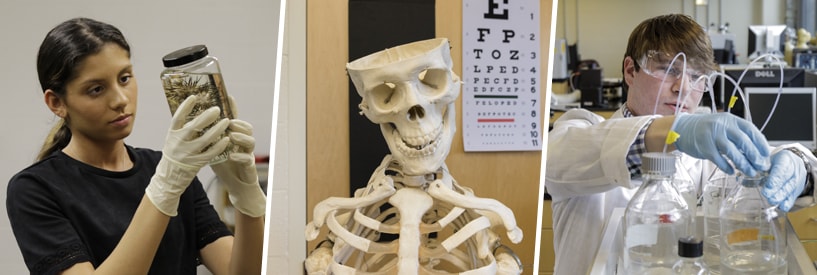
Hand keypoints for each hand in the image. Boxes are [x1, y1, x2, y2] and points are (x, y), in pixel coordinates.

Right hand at [146, 95, 230, 215]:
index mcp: (172, 135)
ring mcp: (188, 154)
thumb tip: (197, 110)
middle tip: (217, 109)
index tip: (194, 97)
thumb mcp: (174, 139)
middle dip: (206, 117)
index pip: (177, 118)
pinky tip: (227, 139)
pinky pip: (211, 153)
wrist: (170, 177)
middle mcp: (178, 143)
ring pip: (205, 140)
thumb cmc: (175, 153)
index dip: (185, 107)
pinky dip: (219, 146)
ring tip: (226, 121)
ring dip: (217, 129)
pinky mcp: (196, 163)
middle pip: (194, 127)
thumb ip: (183, 128)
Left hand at [210, 96, 265, 216]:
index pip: (235, 119)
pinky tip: (232, 156)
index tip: (228, 97)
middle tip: (228, 121)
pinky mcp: (248, 165)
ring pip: (250, 141)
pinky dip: (240, 156)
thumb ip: (206, 137)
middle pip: (247, 127)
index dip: (233, 108)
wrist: (235, 184)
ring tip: (231, 136)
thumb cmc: (224, 165)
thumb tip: (189, 124)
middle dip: (238, 123)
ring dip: (241, 137)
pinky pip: (247, 159)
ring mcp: (247, 153)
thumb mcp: (213, 149)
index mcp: (234, 136)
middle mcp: (242, 142)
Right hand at [672, 112, 769, 175]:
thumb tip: (755, 150)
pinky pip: (719, 160)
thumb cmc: (705, 129)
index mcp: (730, 120)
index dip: (760, 143)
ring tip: (749, 172)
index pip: (751, 130)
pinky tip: (731, 171)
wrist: (683, 129)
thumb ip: (738, 134)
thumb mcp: (723, 125)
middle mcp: (722, 126)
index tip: (766, 154)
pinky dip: (727, 167)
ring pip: (732, 152)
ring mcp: (712, 136)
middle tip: (761, 166)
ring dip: (743, 164)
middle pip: (743, 142)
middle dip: (754, 156)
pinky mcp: (704, 148)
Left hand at [763, 149, 806, 210]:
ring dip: (781, 197)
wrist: (794, 163)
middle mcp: (793, 170)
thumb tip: (743, 172)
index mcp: (785, 160)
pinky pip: (794, 197)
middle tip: (767, 195)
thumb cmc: (777, 161)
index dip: (775, 179)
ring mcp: (797, 181)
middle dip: (776, 190)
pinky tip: (782, 206)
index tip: (769, 185)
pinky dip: (788, 203)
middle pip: (786, 181)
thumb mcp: (768, 158)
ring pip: (790, 190)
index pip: (781, 169)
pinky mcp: (797, 190)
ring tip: (772, 201)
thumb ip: (759, 165)